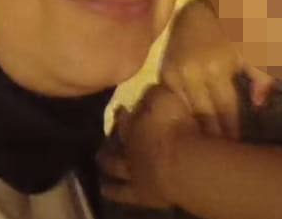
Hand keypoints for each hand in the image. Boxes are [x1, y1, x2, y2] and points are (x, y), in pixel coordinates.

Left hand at [100, 86, 198, 207]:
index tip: (122, 108)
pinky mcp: (139, 192)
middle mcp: (129, 145)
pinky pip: (122, 192)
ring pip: (114, 165)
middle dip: (112, 133)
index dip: (123, 112)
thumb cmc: (175, 126)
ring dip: (107, 161)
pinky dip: (113, 190)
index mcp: (135, 122)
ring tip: (100, 158)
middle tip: (109, 132)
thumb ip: (153, 93)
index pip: (125, 116)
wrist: (181, 164)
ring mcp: (131, 169)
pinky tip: (104, 189)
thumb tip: (146, 90)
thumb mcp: (165, 98)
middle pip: (118, 138)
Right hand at [161, 0, 273, 138]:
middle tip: (222, 154)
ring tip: (205, 145)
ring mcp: (174, 72)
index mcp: (216, 69)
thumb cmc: (237, 23)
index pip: (226, 113)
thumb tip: (260, 102)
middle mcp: (191, 74)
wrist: (208, 3)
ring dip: (196, 127)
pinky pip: (171, 100)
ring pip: (185, 112)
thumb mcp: (256, 43)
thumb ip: (263, 73)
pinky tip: (188, 124)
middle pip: (204, 117)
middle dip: (214, 136)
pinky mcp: (165, 69)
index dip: (233, 133)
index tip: (238, 148)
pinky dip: (180, 112)